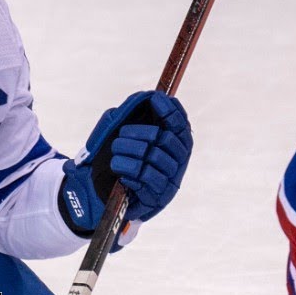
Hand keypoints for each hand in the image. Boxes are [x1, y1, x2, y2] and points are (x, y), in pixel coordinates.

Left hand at [60, 90, 192, 231]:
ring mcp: (170, 180)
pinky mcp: (158, 197)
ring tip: (115, 154)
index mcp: (176, 146)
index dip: (170, 110)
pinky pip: (145, 177)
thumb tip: (148, 97)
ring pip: (153, 156)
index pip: (180, 125)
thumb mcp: (131, 135)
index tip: (154, 98)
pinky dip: (129, 170)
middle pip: (165, 138)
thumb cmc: (125, 160)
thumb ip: (138, 115)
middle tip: (120, 136)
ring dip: (128, 151)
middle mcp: (178, 162)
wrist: (114, 196)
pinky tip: (121, 173)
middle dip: (138, 133)